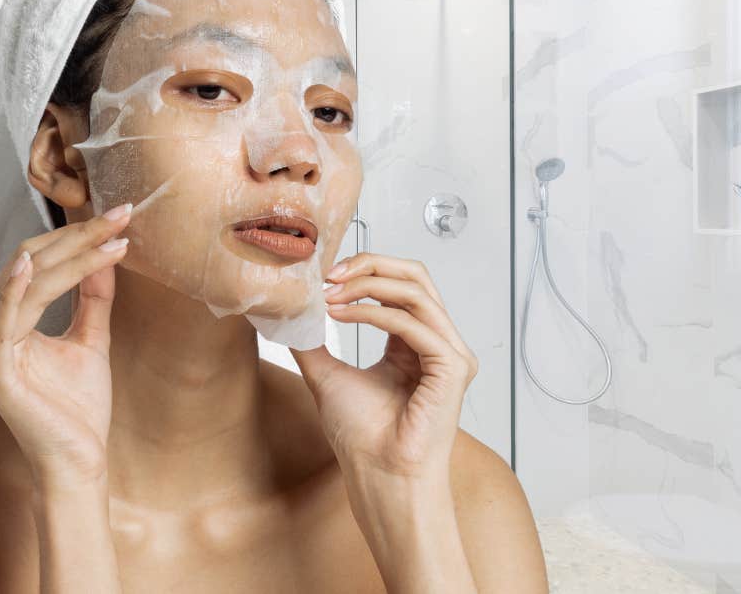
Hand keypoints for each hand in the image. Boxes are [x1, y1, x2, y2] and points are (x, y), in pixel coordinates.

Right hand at [0, 203, 132, 487]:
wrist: (79, 460)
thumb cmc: (78, 408)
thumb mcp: (90, 338)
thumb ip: (92, 296)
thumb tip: (104, 251)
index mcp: (1, 322)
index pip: (34, 262)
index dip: (75, 237)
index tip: (118, 218)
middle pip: (29, 265)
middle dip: (77, 238)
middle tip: (120, 217)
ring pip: (27, 285)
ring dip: (70, 257)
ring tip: (110, 239)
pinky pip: (3, 322)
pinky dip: (14, 290)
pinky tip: (28, 265)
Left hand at [289, 253, 478, 481]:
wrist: (377, 476)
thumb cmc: (361, 437)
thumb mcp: (327, 374)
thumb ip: (314, 341)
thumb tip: (288, 313)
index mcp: (416, 342)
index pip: (401, 283)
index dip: (364, 269)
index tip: (323, 274)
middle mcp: (438, 343)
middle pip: (415, 276)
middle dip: (370, 264)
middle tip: (329, 272)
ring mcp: (450, 354)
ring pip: (415, 292)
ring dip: (366, 287)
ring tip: (328, 295)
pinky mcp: (452, 367)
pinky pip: (413, 324)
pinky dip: (373, 313)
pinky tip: (340, 316)